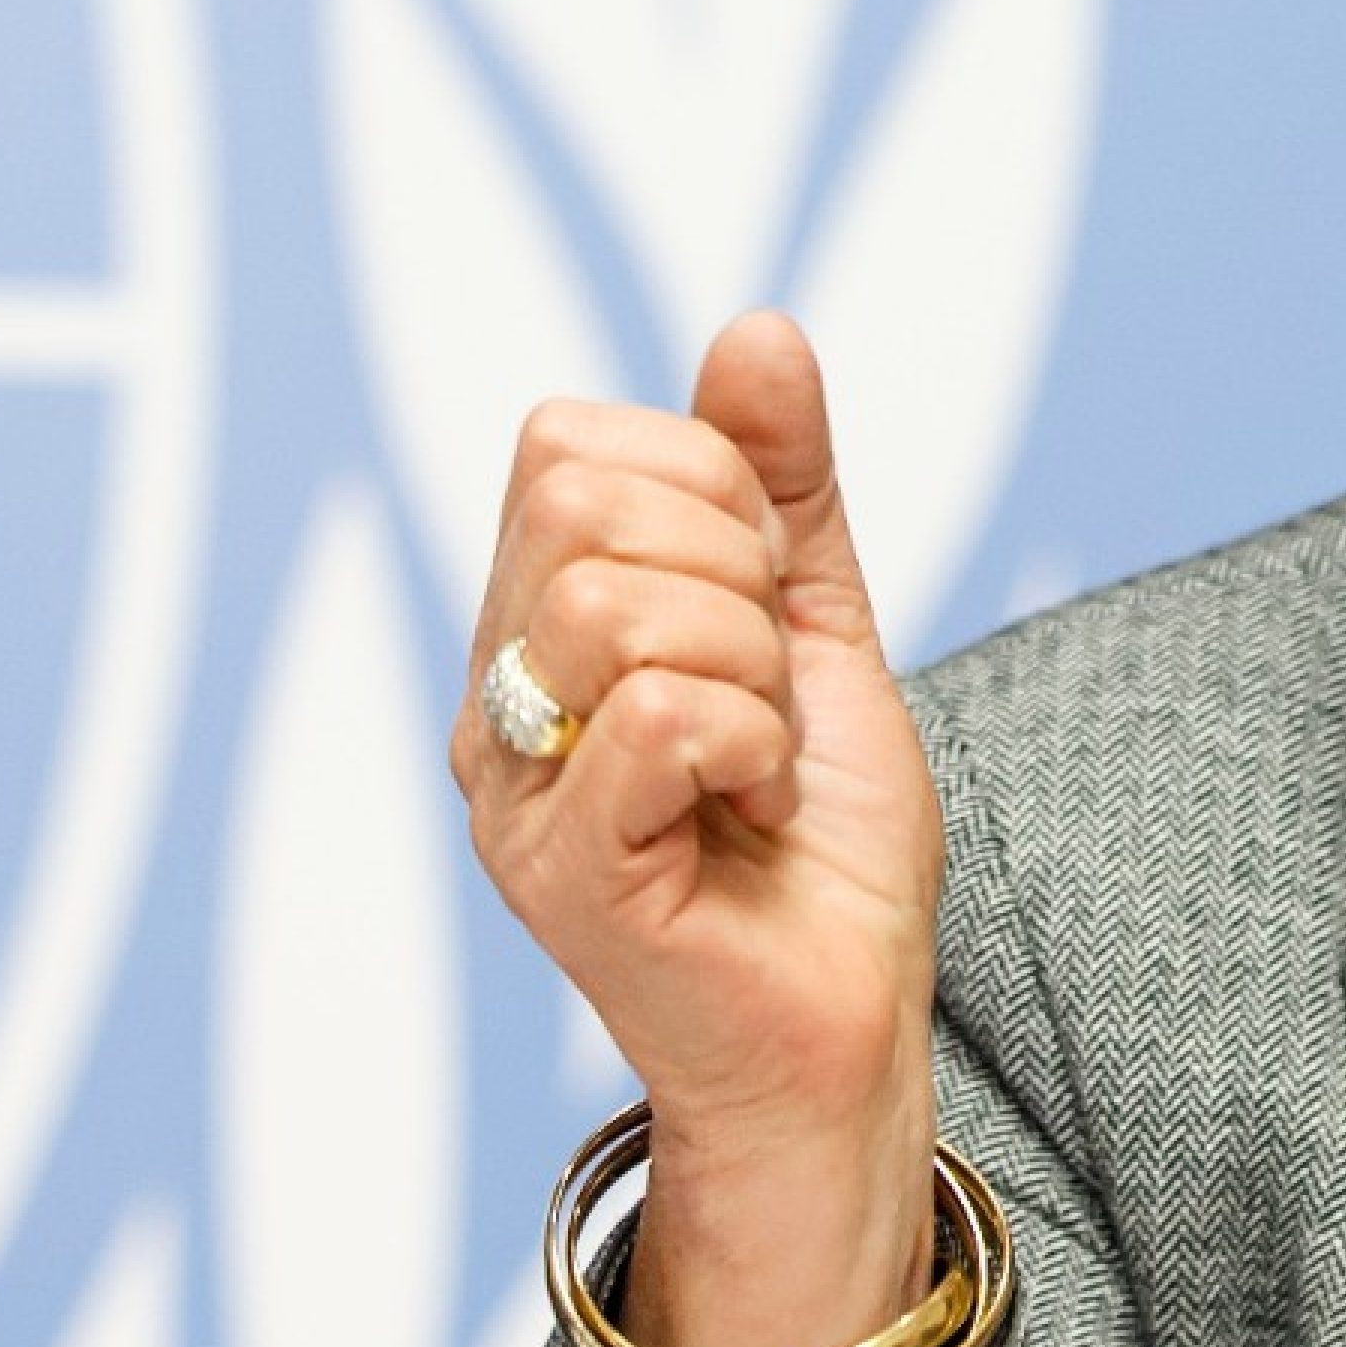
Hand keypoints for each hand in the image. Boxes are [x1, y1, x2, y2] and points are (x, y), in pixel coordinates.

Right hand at [451, 310, 945, 1346]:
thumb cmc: (819, 835)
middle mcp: (496, 698)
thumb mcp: (821, 621)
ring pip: (618, 603)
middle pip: (575, 500)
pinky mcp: (559, 871)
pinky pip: (662, 714)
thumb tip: (757, 329)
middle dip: (731, 566)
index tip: (763, 599)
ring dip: (750, 665)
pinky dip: (753, 743)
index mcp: (538, 624)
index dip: (710, 486)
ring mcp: (513, 788)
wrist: (848, 1016)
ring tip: (757, 754)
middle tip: (764, 681)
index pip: (569, 441)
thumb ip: (783, 483)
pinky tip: (750, 806)